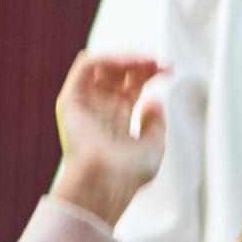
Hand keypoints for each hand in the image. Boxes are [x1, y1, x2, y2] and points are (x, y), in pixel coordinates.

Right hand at [49, 53, 168, 225]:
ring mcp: (85, 103)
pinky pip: (86, 67)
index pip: (132, 86)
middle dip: (141, 63)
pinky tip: (127, 62)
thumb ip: (155, 122)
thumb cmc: (129, 173)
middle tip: (160, 62)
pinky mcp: (71, 100)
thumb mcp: (153, 146)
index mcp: (117, 121)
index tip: (170, 69)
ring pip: (103, 66)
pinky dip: (106, 58)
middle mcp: (100, 109)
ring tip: (147, 59)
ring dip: (125, 57)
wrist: (105, 183)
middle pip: (120, 74)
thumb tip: (154, 99)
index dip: (150, 73)